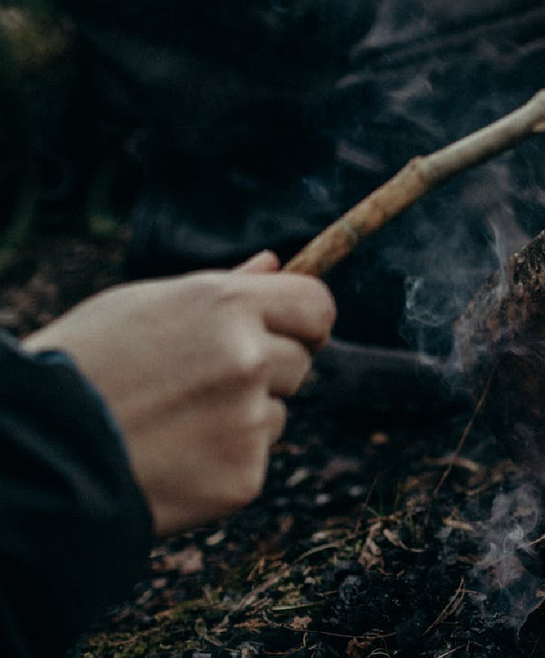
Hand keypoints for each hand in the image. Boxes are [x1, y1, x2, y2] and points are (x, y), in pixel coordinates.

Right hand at [25, 252, 334, 534]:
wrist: (33, 456)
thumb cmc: (81, 366)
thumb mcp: (141, 307)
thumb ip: (221, 287)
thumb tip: (274, 261)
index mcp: (225, 305)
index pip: (317, 304)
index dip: (306, 320)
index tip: (296, 333)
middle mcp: (247, 358)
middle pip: (301, 360)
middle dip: (266, 371)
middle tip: (196, 388)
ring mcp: (247, 420)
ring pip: (277, 412)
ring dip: (242, 418)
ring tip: (171, 425)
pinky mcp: (243, 477)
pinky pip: (255, 459)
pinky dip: (223, 463)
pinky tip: (171, 462)